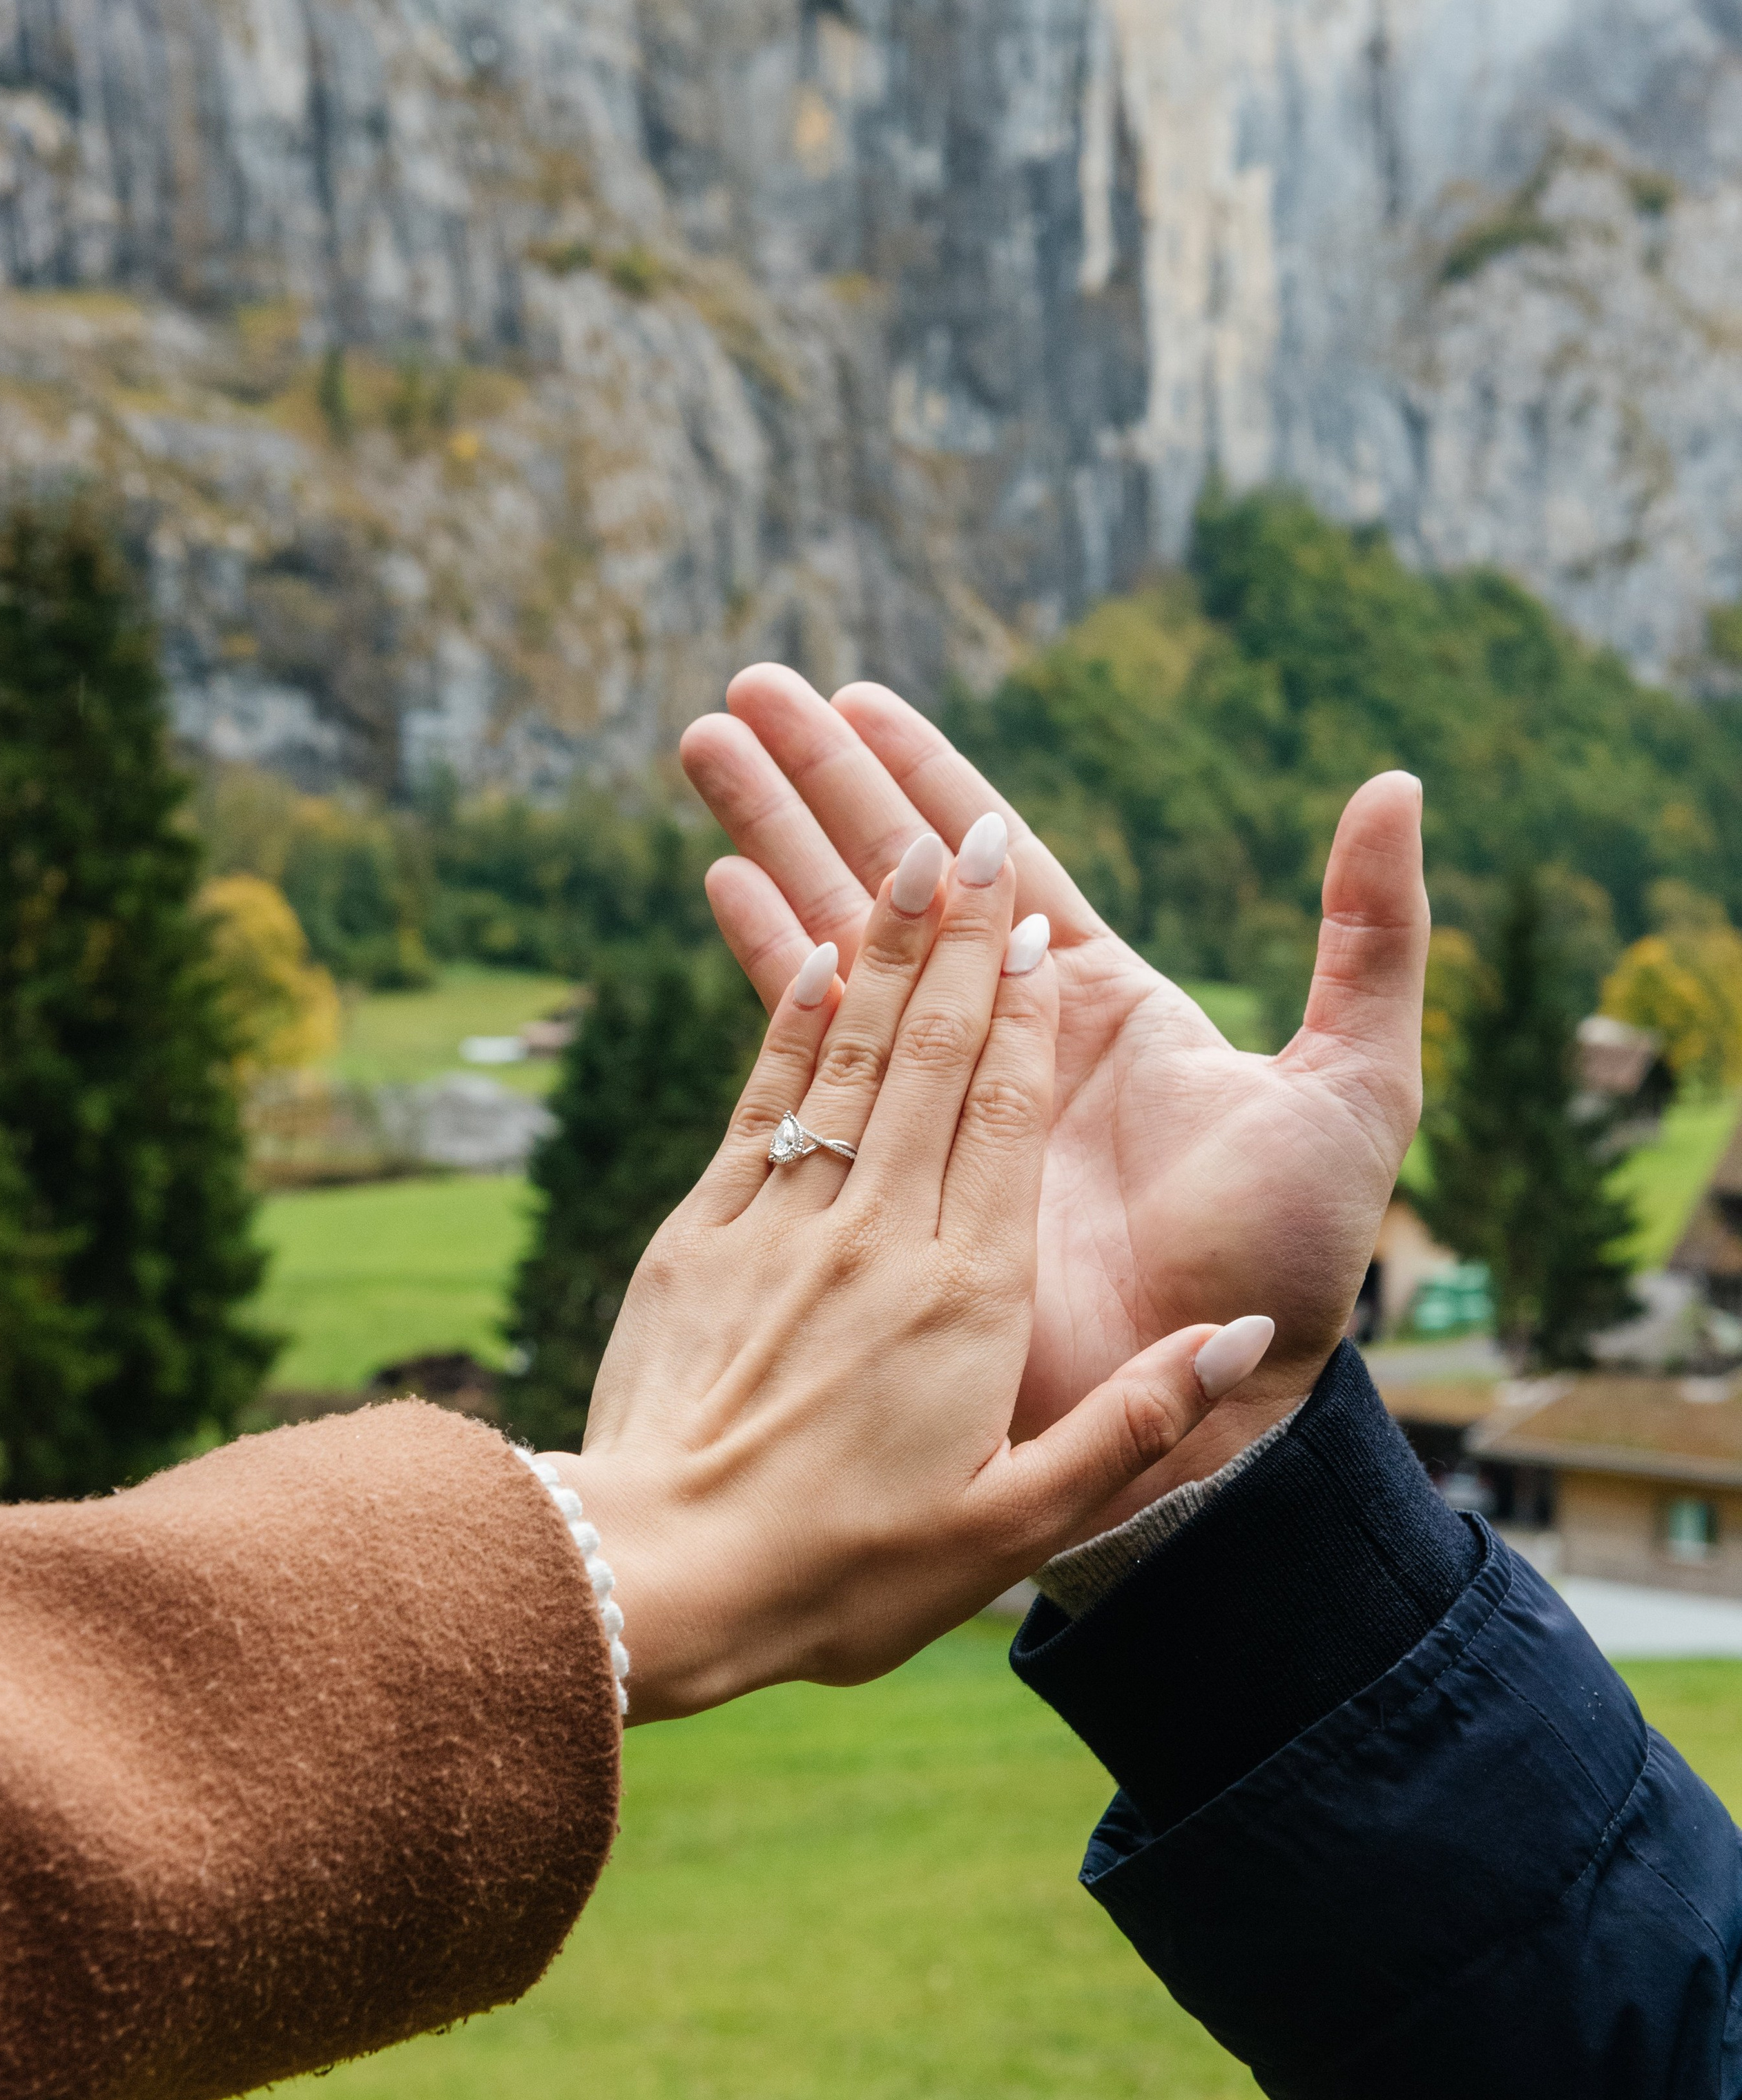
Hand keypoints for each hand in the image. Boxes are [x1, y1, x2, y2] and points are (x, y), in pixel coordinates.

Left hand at [549, 820, 1273, 1719]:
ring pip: (847, 1054)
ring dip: (879, 943)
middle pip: (933, 1054)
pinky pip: (761, 1100)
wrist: (657, 1585)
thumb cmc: (841, 1573)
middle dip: (959, 935)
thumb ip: (1132, 1426)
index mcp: (968, 1297)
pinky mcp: (697, 1236)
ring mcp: (782, 1226)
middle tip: (975, 831)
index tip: (1037, 916)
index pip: (1008, 1115)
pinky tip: (807, 952)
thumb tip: (1240, 1344)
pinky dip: (788, 1019)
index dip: (1027, 1008)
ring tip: (902, 845)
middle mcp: (879, 1237)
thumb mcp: (1012, 1528)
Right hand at [679, 667, 1427, 1506]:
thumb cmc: (1290, 1261)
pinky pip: (815, 1048)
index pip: (997, 860)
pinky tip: (723, 886)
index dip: (924, 774)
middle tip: (748, 692)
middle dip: (821, 780)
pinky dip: (772, 966)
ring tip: (706, 746)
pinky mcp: (891, 1170)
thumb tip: (1393, 782)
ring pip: (839, 938)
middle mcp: (1005, 1032)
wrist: (1208, 1408)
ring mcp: (938, 1097)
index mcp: (1094, 998)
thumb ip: (1367, 937)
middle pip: (895, 875)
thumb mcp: (1353, 1086)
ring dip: (772, 840)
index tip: (857, 698)